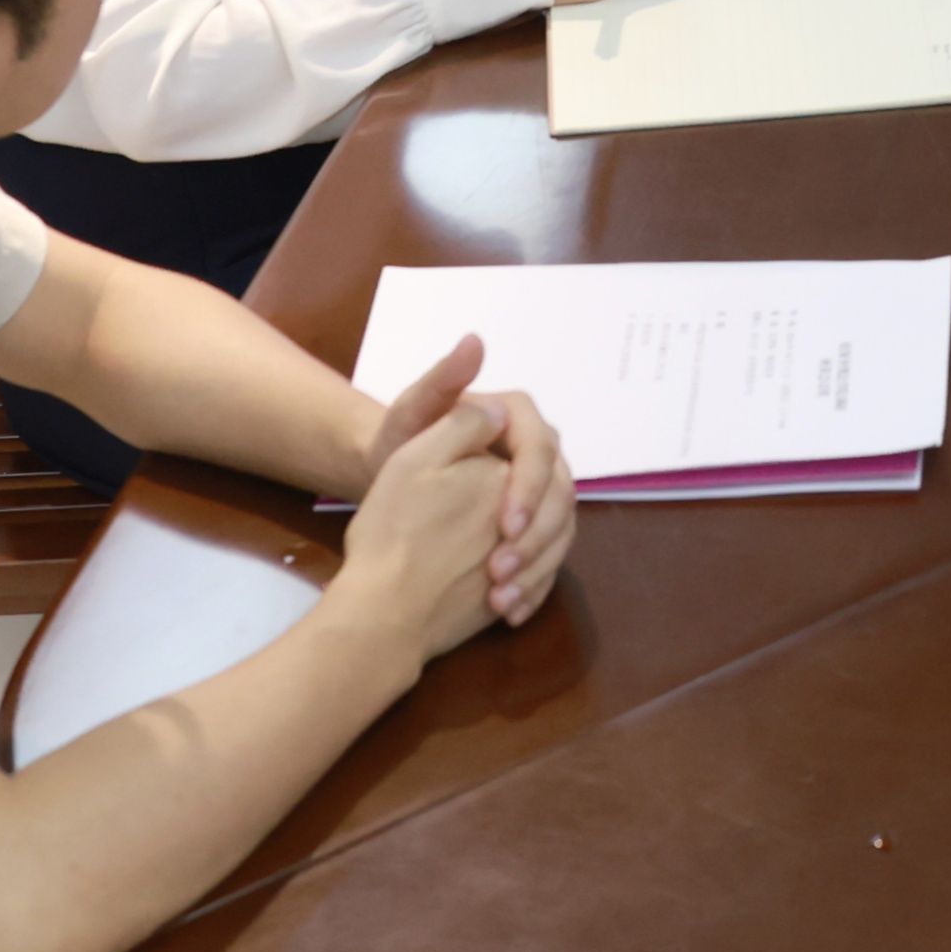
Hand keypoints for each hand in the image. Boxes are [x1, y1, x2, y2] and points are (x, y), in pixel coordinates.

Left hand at [342, 339, 573, 644]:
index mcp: (517, 418)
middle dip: (536, 536)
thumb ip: (442, 380)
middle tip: (503, 569)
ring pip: (561, 527)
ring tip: (503, 598)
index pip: (540, 449)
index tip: (504, 525)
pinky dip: (534, 583)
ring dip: (537, 565)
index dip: (530, 487)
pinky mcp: (535, 524)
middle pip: (560, 492)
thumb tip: (475, 342)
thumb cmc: (397, 440)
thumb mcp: (413, 412)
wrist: (389, 480)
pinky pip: (549, 553)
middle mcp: (538, 451)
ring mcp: (541, 489)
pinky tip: (509, 610)